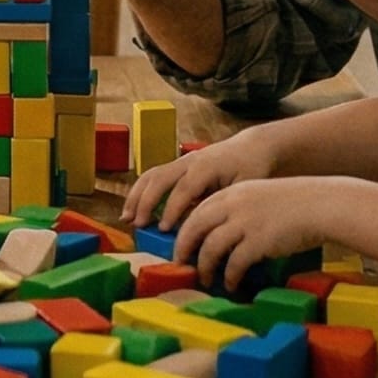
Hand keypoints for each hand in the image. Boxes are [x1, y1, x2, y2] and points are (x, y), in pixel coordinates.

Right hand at [122, 129, 279, 230]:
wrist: (251, 147)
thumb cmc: (251, 169)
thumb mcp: (244, 188)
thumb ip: (223, 204)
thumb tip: (206, 229)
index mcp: (206, 167)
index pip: (184, 189)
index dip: (172, 209)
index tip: (164, 229)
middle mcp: (188, 162)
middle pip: (159, 178)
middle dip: (146, 202)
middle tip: (138, 226)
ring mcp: (180, 162)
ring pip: (150, 175)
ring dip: (136, 197)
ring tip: (126, 218)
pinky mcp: (176, 167)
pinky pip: (152, 177)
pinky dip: (139, 193)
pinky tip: (133, 211)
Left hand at [170, 178, 332, 294]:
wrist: (321, 204)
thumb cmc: (293, 204)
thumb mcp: (258, 197)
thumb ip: (236, 210)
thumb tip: (217, 235)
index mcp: (231, 193)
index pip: (197, 211)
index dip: (184, 230)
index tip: (180, 245)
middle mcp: (233, 205)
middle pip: (194, 227)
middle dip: (183, 248)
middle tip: (179, 263)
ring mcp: (245, 223)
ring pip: (210, 247)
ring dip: (204, 267)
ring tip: (205, 279)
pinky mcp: (258, 241)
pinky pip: (234, 263)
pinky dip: (229, 276)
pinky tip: (231, 284)